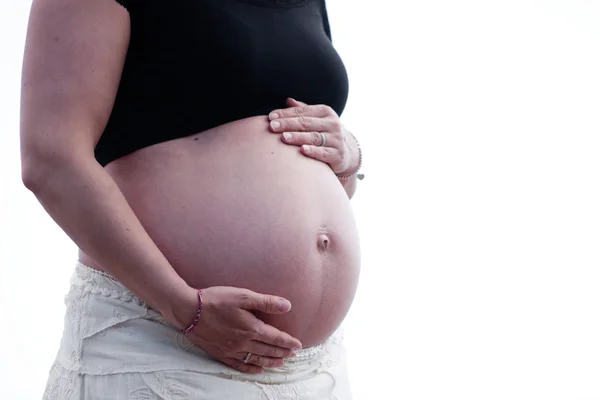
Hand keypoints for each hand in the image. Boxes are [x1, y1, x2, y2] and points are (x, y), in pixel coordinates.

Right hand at [174, 286, 302, 373]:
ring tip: (280, 363)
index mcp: (251, 328)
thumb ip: (266, 302)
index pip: (275, 337)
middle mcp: (243, 342)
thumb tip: (287, 306)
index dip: (288, 342)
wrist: (189, 310)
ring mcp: (231, 350)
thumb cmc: (216, 299)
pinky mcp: (220, 353)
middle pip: (268, 350)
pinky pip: (239, 365)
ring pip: (256, 359)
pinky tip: (257, 370)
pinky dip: (250, 369)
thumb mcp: (243, 295)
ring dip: (270, 362)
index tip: (298, 345)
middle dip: (282, 353)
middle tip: (292, 355)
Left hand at [268, 98, 358, 174]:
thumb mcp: (317, 119)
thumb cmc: (325, 133)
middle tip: (272, 126)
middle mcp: (332, 124)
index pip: (302, 111)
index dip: (286, 113)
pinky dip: (313, 152)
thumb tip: (287, 100)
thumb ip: (303, 110)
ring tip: (284, 137)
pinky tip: (302, 150)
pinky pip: (324, 153)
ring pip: (314, 137)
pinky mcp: (338, 155)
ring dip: (298, 137)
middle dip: (288, 124)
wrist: (347, 153)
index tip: (271, 117)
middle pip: (306, 123)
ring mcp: (336, 140)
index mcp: (325, 112)